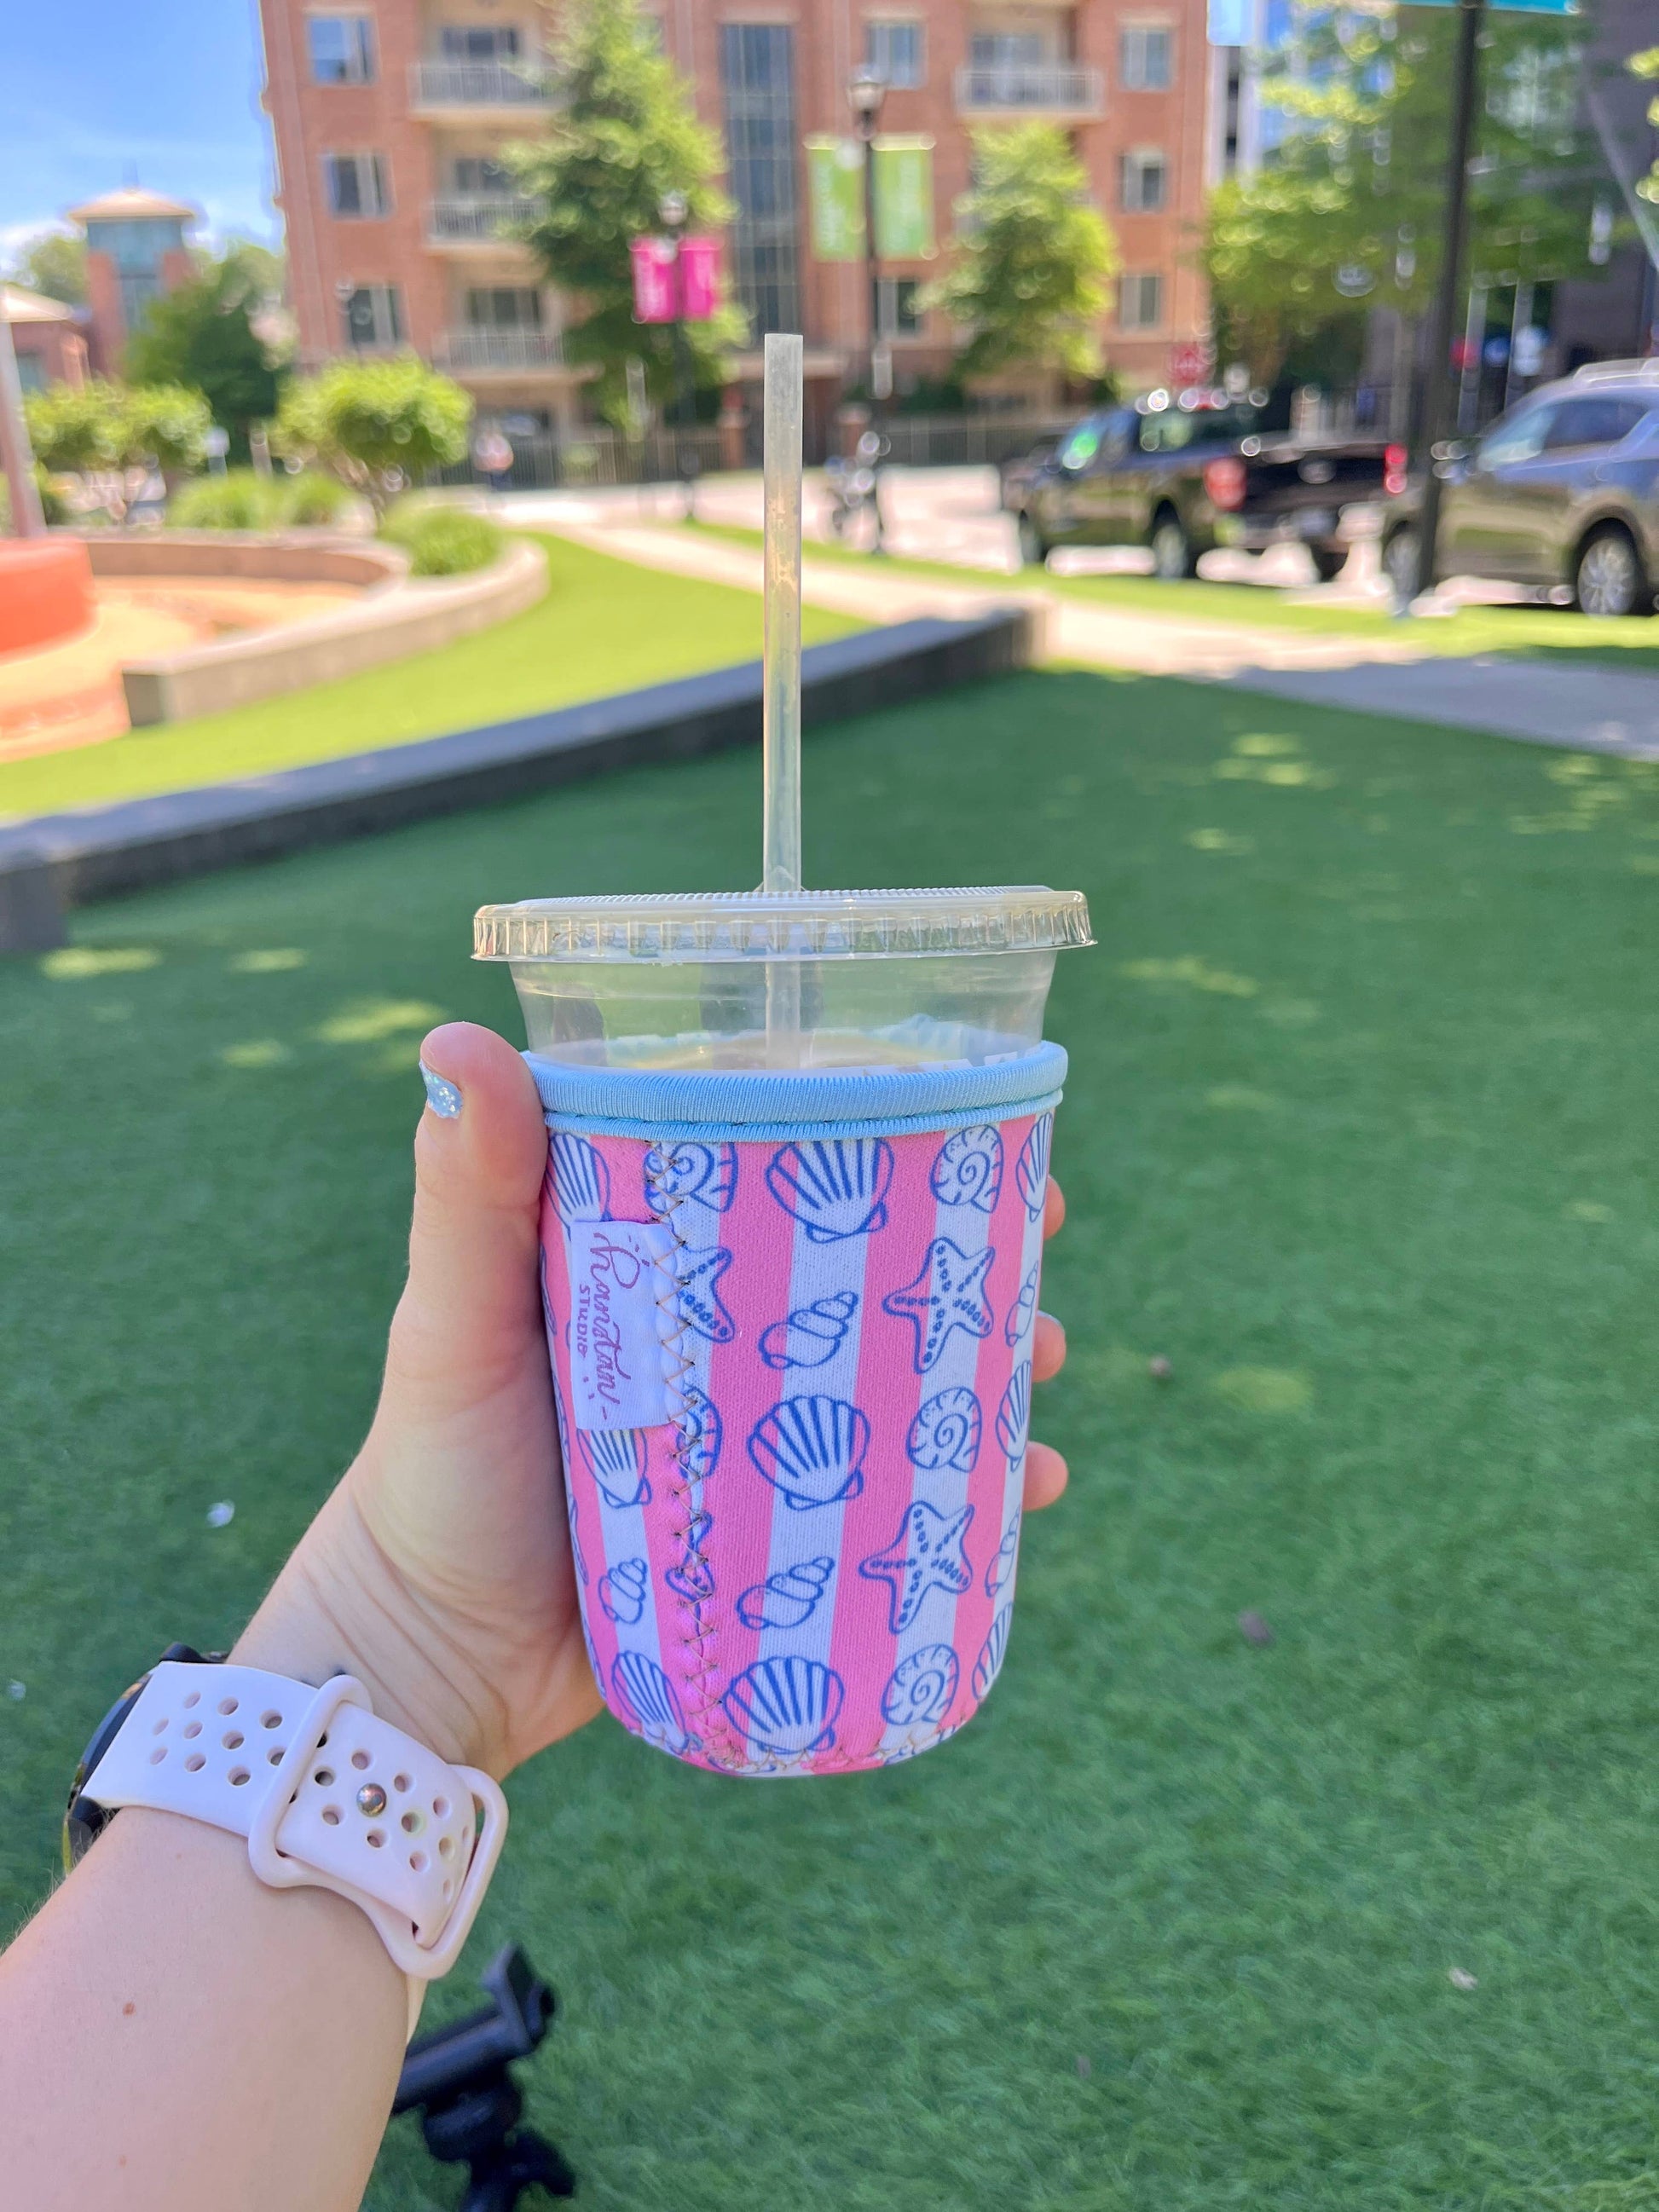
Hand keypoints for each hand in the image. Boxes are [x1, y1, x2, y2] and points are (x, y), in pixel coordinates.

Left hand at [237, 1024, 1070, 1779]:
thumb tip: (461, 1036)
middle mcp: (718, 1345)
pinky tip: (1034, 1486)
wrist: (426, 1664)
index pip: (783, 1177)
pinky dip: (972, 1494)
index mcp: (655, 1268)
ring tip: (1047, 1358)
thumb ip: (463, 1198)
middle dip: (965, 1255)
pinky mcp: (780, 1541)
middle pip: (867, 1279)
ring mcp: (757, 1444)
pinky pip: (895, 1504)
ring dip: (989, 1364)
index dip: (882, 1142)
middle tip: (1041, 1241)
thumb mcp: (451, 1325)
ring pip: (901, 1384)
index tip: (968, 1115)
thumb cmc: (428, 1476)